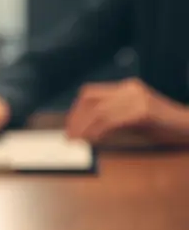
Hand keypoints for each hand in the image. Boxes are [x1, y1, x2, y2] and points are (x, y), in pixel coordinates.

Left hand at [65, 78, 186, 143]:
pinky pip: (112, 121)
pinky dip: (98, 132)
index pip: (90, 93)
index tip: (68, 127)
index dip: (74, 110)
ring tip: (77, 142)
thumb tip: (85, 129)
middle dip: (75, 120)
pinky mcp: (143, 112)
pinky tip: (94, 141)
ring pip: (99, 112)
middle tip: (69, 138)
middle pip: (90, 101)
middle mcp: (130, 89)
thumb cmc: (162, 126)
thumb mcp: (131, 118)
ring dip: (84, 129)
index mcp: (126, 88)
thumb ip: (112, 118)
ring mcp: (137, 99)